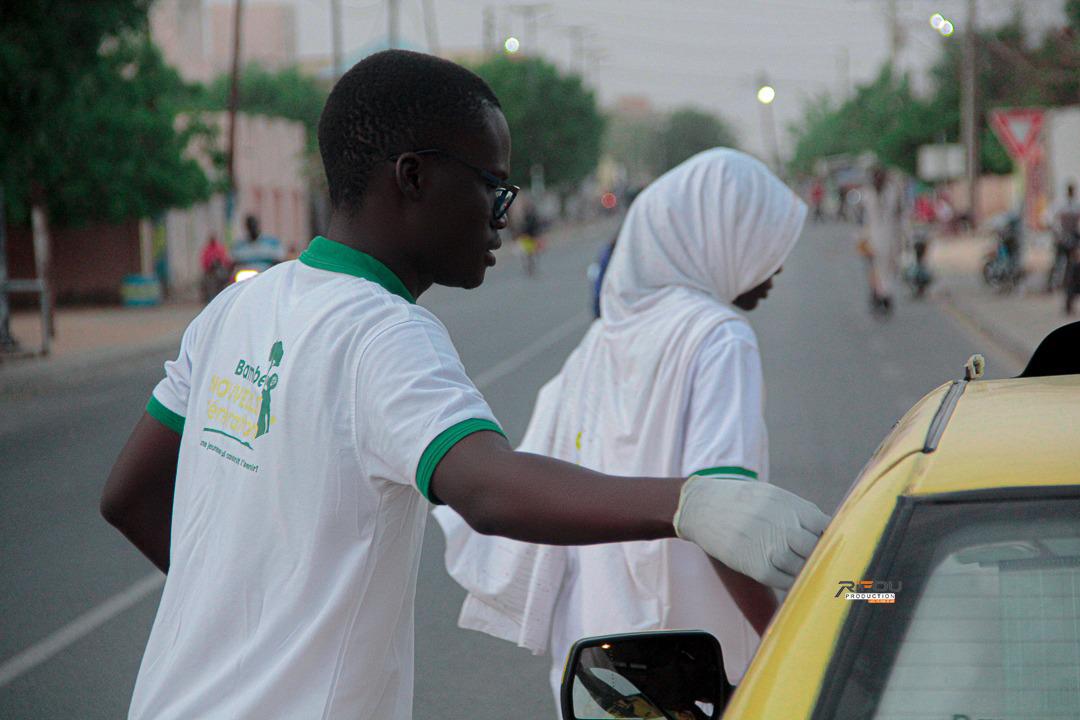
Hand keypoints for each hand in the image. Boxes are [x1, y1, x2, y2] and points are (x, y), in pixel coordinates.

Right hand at [673, 475, 829, 589]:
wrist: (702, 507)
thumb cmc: (741, 501)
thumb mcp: (772, 496)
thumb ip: (799, 512)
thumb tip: (829, 531)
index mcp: (789, 505)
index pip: (827, 527)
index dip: (834, 538)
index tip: (835, 545)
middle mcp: (782, 526)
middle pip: (818, 549)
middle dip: (823, 556)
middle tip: (827, 563)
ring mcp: (770, 548)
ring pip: (804, 567)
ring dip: (809, 571)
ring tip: (810, 572)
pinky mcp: (757, 567)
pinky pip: (786, 581)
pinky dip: (793, 582)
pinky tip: (792, 577)